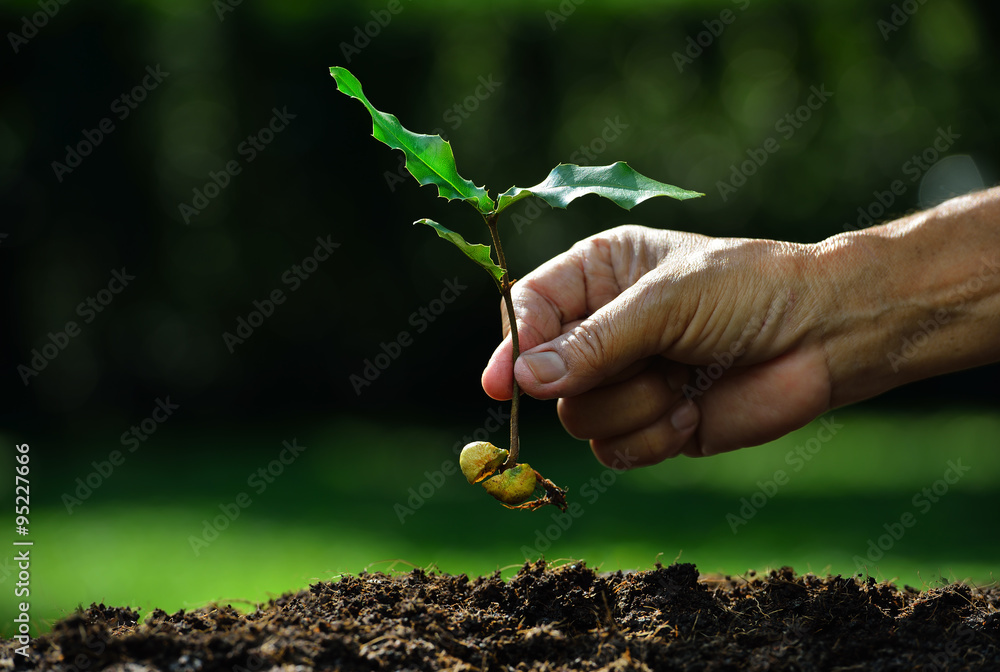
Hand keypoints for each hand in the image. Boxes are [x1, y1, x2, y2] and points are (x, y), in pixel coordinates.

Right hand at [481, 224, 831, 466]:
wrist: (824, 339)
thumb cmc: (749, 293)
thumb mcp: (666, 302)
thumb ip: (594, 342)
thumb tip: (524, 379)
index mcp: (598, 275)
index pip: (529, 309)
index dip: (513, 346)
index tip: (504, 384)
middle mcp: (602, 328)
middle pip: (546, 376)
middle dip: (596, 379)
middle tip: (648, 362)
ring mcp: (625, 379)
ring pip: (578, 418)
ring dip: (635, 407)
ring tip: (684, 380)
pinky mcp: (650, 425)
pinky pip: (613, 451)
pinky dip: (653, 438)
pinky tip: (692, 412)